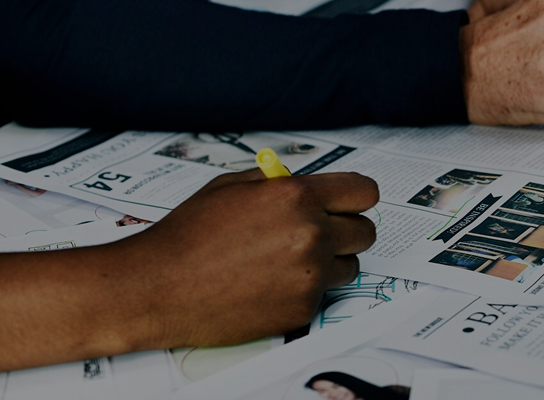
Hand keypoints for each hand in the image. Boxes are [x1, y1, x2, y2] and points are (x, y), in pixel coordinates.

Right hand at [113, 170, 378, 347]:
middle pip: (366, 231)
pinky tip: (269, 284)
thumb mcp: (231, 187)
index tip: (350, 202)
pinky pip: (323, 294)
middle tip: (318, 233)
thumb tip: (307, 182)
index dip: (356, 197)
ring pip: (350, 266)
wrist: (158, 287)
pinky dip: (304, 289)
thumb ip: (278, 182)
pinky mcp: (303, 308)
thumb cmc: (188, 236)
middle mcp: (311, 234)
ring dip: (330, 262)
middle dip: (346, 230)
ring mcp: (310, 275)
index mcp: (297, 197)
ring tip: (288, 261)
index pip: (364, 192)